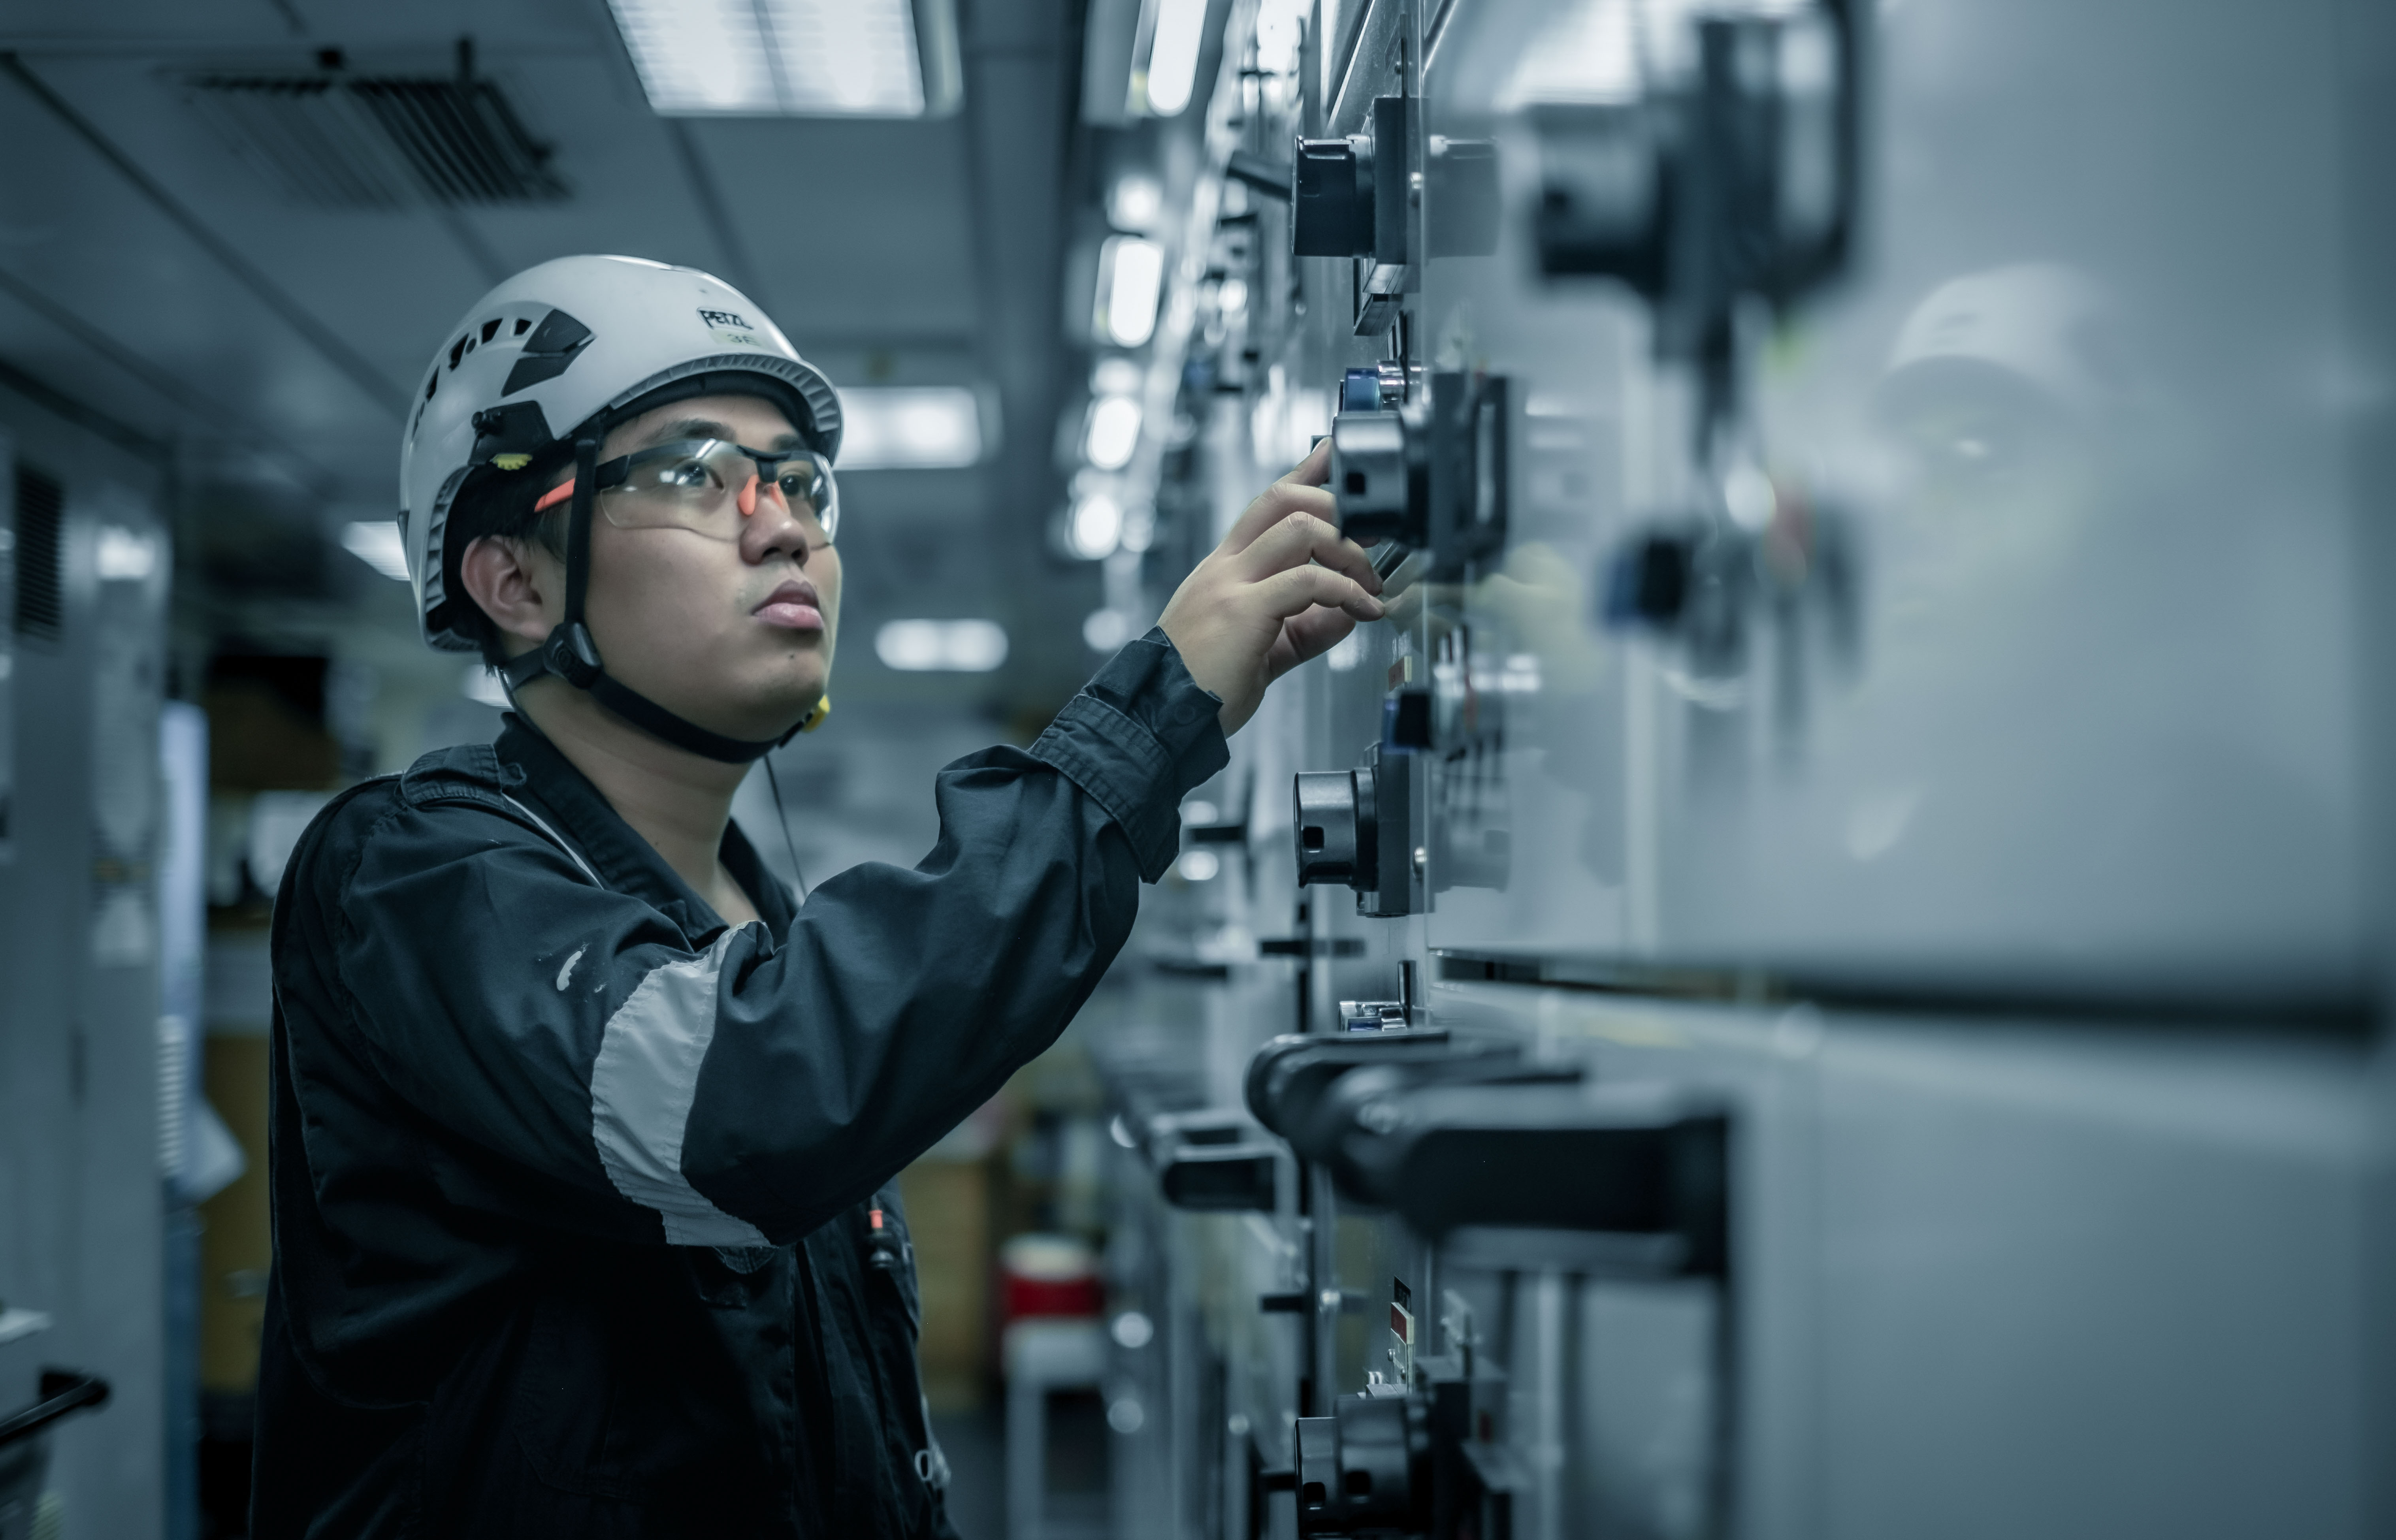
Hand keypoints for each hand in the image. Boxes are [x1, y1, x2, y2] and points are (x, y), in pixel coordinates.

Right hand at [1157, 441, 1384, 734]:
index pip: (1265, 505)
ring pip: (1299, 530)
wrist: (1157, 719)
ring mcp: (1230, 584)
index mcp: (1224, 569)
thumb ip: (1305, 627)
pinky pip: (1308, 581)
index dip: (1303, 474)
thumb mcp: (1262, 648)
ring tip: (1370, 584)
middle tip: (1371, 538)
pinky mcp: (1243, 611)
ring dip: (1348, 551)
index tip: (1332, 451)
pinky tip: (1364, 611)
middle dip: (1336, 507)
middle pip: (1283, 500)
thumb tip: (1348, 613)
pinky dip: (1346, 592)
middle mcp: (1225, 567)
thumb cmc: (1201, 687)